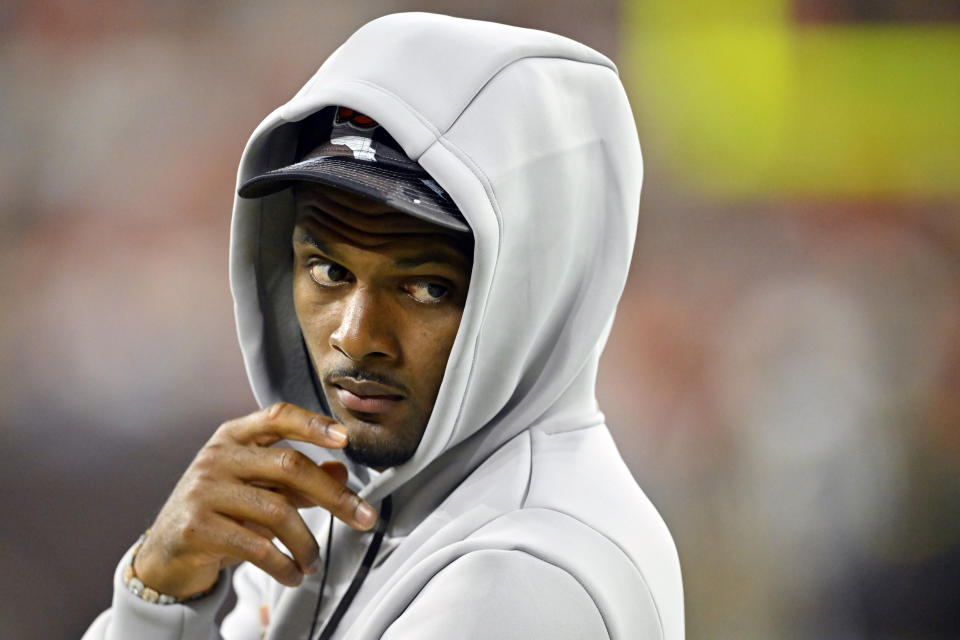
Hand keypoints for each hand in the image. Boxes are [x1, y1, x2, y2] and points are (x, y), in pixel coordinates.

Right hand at [132, 402, 376, 598]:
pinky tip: (293, 575)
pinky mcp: (197, 527)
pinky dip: (283, 565)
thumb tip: (341, 470)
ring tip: (313, 562)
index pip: (277, 416)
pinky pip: (256, 546)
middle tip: (363, 517)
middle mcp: (218, 457)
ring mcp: (204, 490)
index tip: (345, 438)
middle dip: (333, 495)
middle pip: (289, 465)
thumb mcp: (257, 488)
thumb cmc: (219, 512)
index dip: (313, 424)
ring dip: (306, 543)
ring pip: (277, 511)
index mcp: (234, 437)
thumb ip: (296, 480)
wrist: (165, 552)